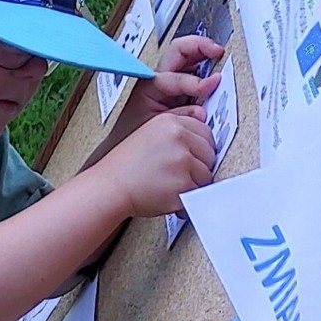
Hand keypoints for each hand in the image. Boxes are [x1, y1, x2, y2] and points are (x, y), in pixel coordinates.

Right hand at [101, 108, 216, 219]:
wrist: (110, 187)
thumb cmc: (127, 167)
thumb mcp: (150, 135)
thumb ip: (177, 133)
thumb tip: (206, 138)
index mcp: (170, 122)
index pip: (205, 132)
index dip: (200, 149)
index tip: (189, 158)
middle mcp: (178, 137)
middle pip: (210, 153)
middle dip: (198, 166)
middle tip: (177, 174)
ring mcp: (182, 160)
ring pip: (206, 175)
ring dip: (193, 184)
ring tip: (170, 184)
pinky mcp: (183, 183)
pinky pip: (198, 193)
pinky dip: (186, 198)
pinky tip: (168, 194)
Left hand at [120, 34, 224, 135]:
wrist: (126, 141)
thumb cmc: (135, 132)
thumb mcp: (156, 126)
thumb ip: (181, 118)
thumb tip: (202, 111)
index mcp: (150, 85)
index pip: (177, 76)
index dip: (196, 81)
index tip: (212, 83)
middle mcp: (160, 78)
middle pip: (180, 50)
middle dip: (199, 46)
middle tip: (217, 51)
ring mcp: (169, 81)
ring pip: (187, 57)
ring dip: (203, 53)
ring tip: (218, 55)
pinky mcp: (178, 90)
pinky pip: (194, 72)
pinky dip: (205, 69)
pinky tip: (215, 73)